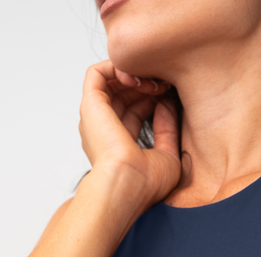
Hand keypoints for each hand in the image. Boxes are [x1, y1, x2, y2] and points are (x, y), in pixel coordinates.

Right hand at [79, 60, 180, 208]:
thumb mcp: (168, 156)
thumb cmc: (144, 185)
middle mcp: (104, 130)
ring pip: (111, 82)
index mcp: (119, 145)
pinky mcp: (90, 105)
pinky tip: (137, 77)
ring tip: (152, 82)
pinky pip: (98, 73)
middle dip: (146, 83)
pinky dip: (117, 66)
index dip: (153, 97)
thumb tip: (166, 103)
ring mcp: (95, 118)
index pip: (135, 110)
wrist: (125, 186)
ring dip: (134, 74)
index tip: (170, 94)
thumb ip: (168, 130)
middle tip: (165, 84)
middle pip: (124, 94)